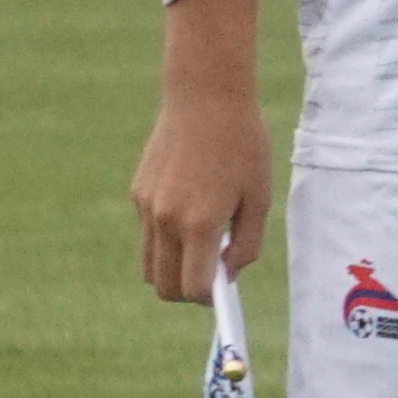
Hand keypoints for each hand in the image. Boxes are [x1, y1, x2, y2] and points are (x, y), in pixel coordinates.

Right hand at [130, 78, 269, 301]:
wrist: (205, 97)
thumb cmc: (243, 147)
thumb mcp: (259, 198)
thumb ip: (246, 245)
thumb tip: (227, 276)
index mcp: (199, 224)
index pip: (193, 288)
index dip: (210, 299)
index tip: (223, 292)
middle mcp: (165, 220)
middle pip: (163, 287)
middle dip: (187, 293)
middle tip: (212, 275)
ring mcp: (146, 207)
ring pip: (148, 266)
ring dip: (172, 270)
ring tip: (200, 250)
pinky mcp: (138, 193)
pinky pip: (148, 234)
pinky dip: (165, 240)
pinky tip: (190, 212)